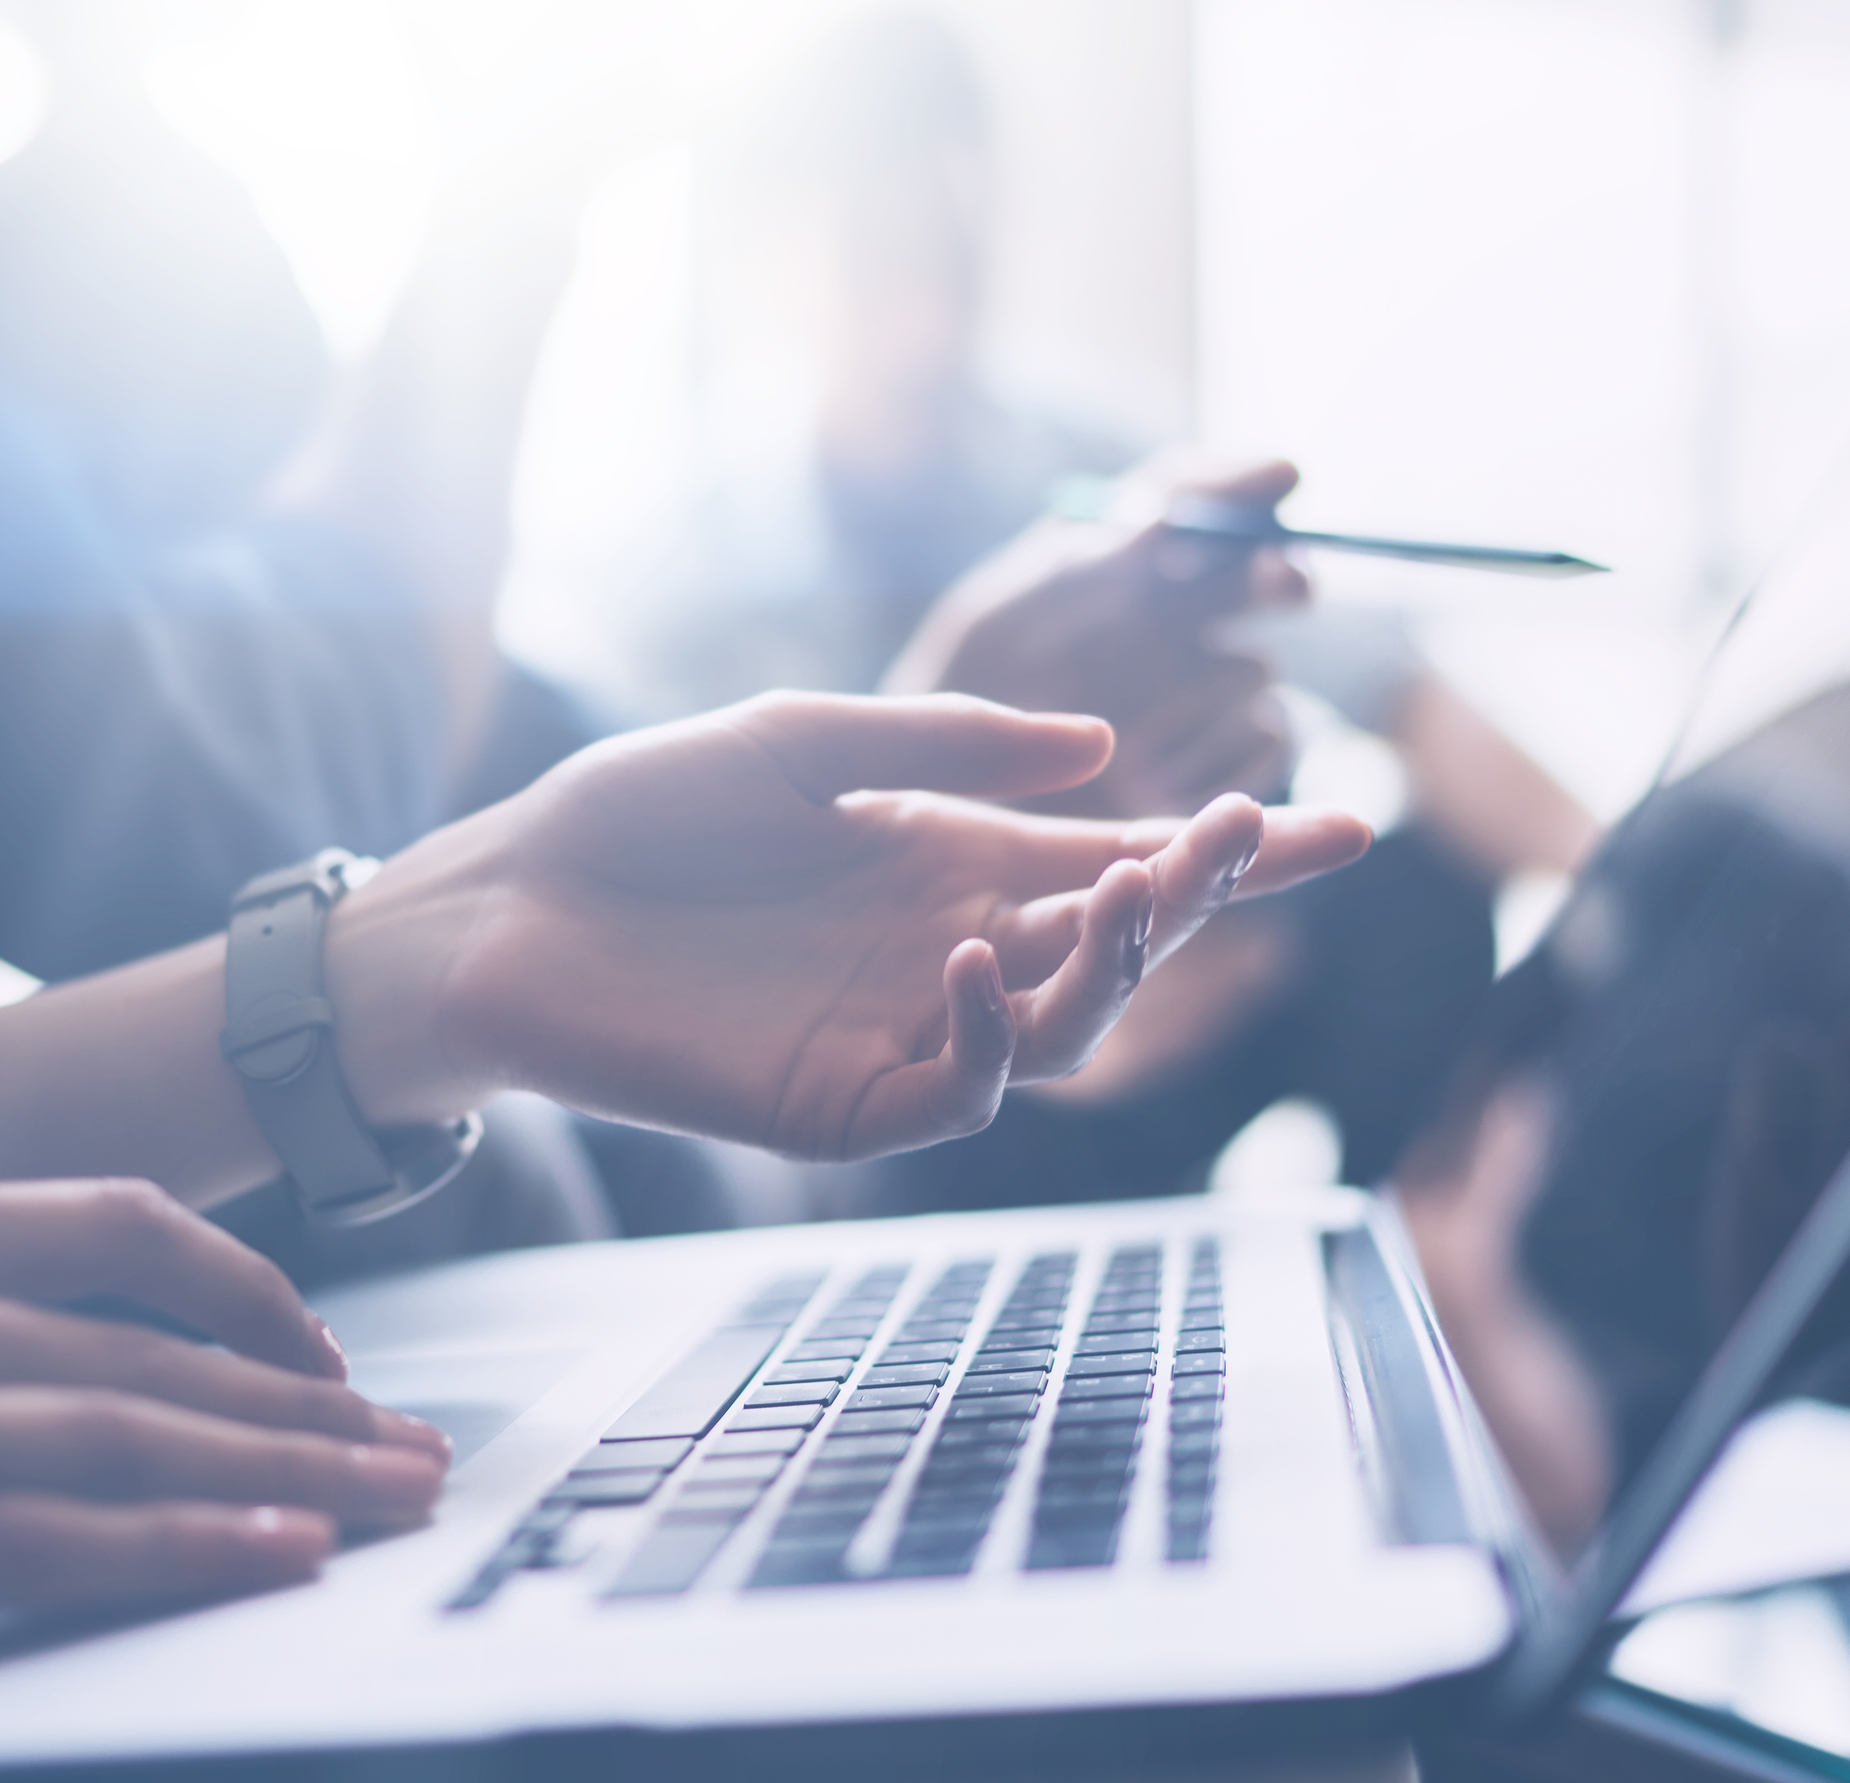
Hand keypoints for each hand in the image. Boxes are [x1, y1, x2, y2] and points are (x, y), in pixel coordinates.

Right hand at [0, 1180, 445, 1721]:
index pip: (107, 1223)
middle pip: (134, 1346)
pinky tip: (259, 1559)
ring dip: (269, 1475)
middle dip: (299, 1408)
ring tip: (385, 1505)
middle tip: (419, 1452)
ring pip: (100, 1431)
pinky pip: (9, 1539)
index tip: (334, 1362)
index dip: (248, 1291)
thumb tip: (109, 1357)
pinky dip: (156, 1548)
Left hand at [329, 691, 1370, 1156]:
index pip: (1124, 858)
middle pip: (1119, 944)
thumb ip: (948, 746)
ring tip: (1129, 882)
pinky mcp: (841, 1106)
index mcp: (954, 859)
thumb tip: (1102, 750)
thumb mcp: (802, 744)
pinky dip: (983, 1034)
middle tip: (1237, 833)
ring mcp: (902, 1034)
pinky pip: (955, 1095)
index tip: (1348, 820)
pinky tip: (968, 959)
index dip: (1235, 850)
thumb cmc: (638, 812)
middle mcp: (950, 950)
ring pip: (1062, 1029)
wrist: (501, 901)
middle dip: (1199, 894)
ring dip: (1112, 962)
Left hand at [880, 454, 1312, 818]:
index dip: (1243, 482)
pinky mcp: (1224, 766)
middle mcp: (1176, 618)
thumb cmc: (954, 709)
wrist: (952, 816)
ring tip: (1126, 741)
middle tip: (1277, 581)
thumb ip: (1076, 572)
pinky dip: (1217, 760)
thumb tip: (1156, 521)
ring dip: (1207, 694)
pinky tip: (1148, 786)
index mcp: (1118, 562)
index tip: (1283, 476)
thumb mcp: (992, 627)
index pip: (1196, 498)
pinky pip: (1264, 744)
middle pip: (1262, 574)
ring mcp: (1206, 693)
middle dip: (1278, 574)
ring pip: (1255, 668)